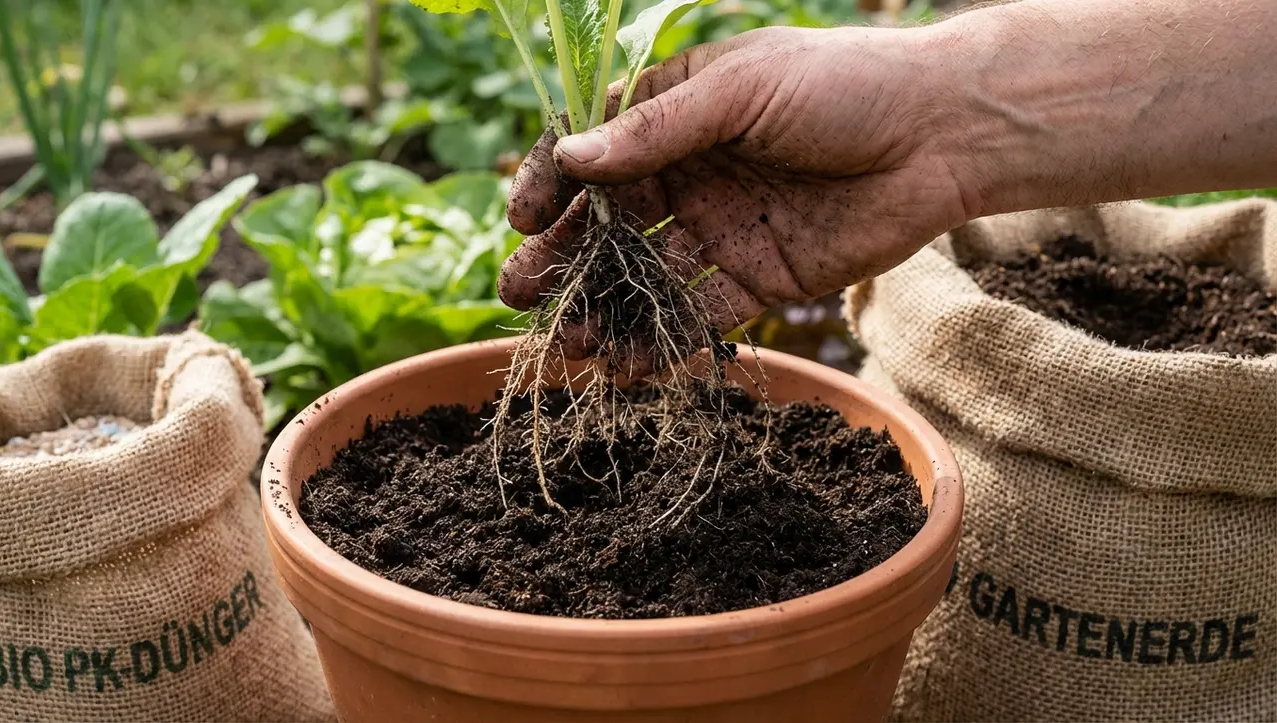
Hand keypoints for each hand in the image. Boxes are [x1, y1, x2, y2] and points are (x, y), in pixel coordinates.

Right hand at [498, 25, 970, 355]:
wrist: (944, 135)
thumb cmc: (843, 85)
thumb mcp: (742, 90)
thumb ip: (658, 130)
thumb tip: (571, 159)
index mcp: (679, 115)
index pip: (597, 153)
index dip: (553, 184)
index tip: (521, 218)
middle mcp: (692, 174)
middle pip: (611, 224)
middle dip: (564, 259)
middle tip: (522, 295)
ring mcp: (724, 230)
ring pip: (649, 278)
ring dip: (607, 309)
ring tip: (574, 344)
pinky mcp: (763, 281)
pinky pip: (703, 316)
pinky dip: (666, 342)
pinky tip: (631, 365)